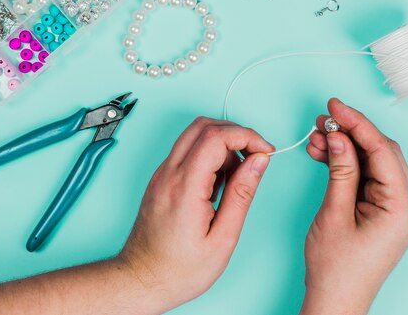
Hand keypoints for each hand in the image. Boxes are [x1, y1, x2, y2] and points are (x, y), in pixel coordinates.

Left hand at [119, 117, 273, 313]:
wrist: (142, 280)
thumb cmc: (180, 269)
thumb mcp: (223, 238)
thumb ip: (242, 194)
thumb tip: (259, 161)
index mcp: (185, 187)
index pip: (216, 137)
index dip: (247, 136)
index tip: (265, 150)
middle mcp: (169, 174)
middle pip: (203, 126)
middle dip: (236, 133)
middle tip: (256, 155)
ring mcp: (162, 174)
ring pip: (194, 135)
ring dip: (222, 144)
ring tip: (237, 176)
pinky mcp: (161, 180)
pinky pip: (187, 152)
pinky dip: (209, 155)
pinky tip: (219, 183)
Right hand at [301, 98, 407, 314]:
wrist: (336, 300)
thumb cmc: (336, 268)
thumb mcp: (334, 213)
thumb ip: (340, 170)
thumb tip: (338, 136)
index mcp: (401, 207)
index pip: (383, 150)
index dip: (358, 124)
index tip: (335, 106)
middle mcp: (404, 204)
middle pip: (381, 152)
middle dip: (351, 133)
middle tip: (323, 120)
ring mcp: (394, 208)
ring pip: (373, 162)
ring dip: (346, 147)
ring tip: (316, 137)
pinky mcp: (381, 210)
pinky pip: (366, 177)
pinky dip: (346, 163)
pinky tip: (324, 154)